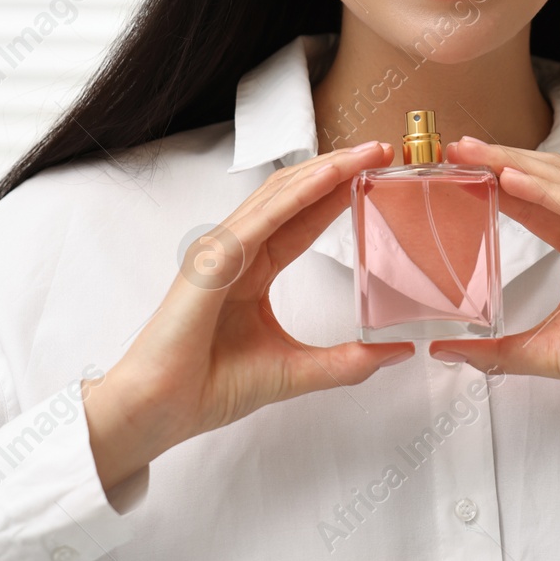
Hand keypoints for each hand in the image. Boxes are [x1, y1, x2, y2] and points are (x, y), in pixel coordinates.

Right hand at [84, 141, 412, 492]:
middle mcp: (236, 251)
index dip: (338, 192)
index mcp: (252, 269)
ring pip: (279, 195)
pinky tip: (329, 177)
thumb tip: (396, 351)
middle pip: (294, 195)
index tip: (377, 174)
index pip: (303, 219)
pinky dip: (298, 194)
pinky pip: (262, 219)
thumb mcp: (296, 369)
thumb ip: (347, 361)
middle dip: (339, 169)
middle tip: (382, 150)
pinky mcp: (213, 260)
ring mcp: (221, 251)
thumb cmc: (211, 387)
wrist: (162, 410)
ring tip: (365, 153)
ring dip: (325, 170)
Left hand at [432, 137, 559, 472]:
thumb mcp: (544, 350)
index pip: (534, 202)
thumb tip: (446, 352)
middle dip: (499, 160)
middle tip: (456, 149)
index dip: (496, 182)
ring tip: (475, 154)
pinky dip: (545, 190)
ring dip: (515, 163)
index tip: (456, 171)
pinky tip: (511, 178)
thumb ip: (495, 350)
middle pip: (544, 180)